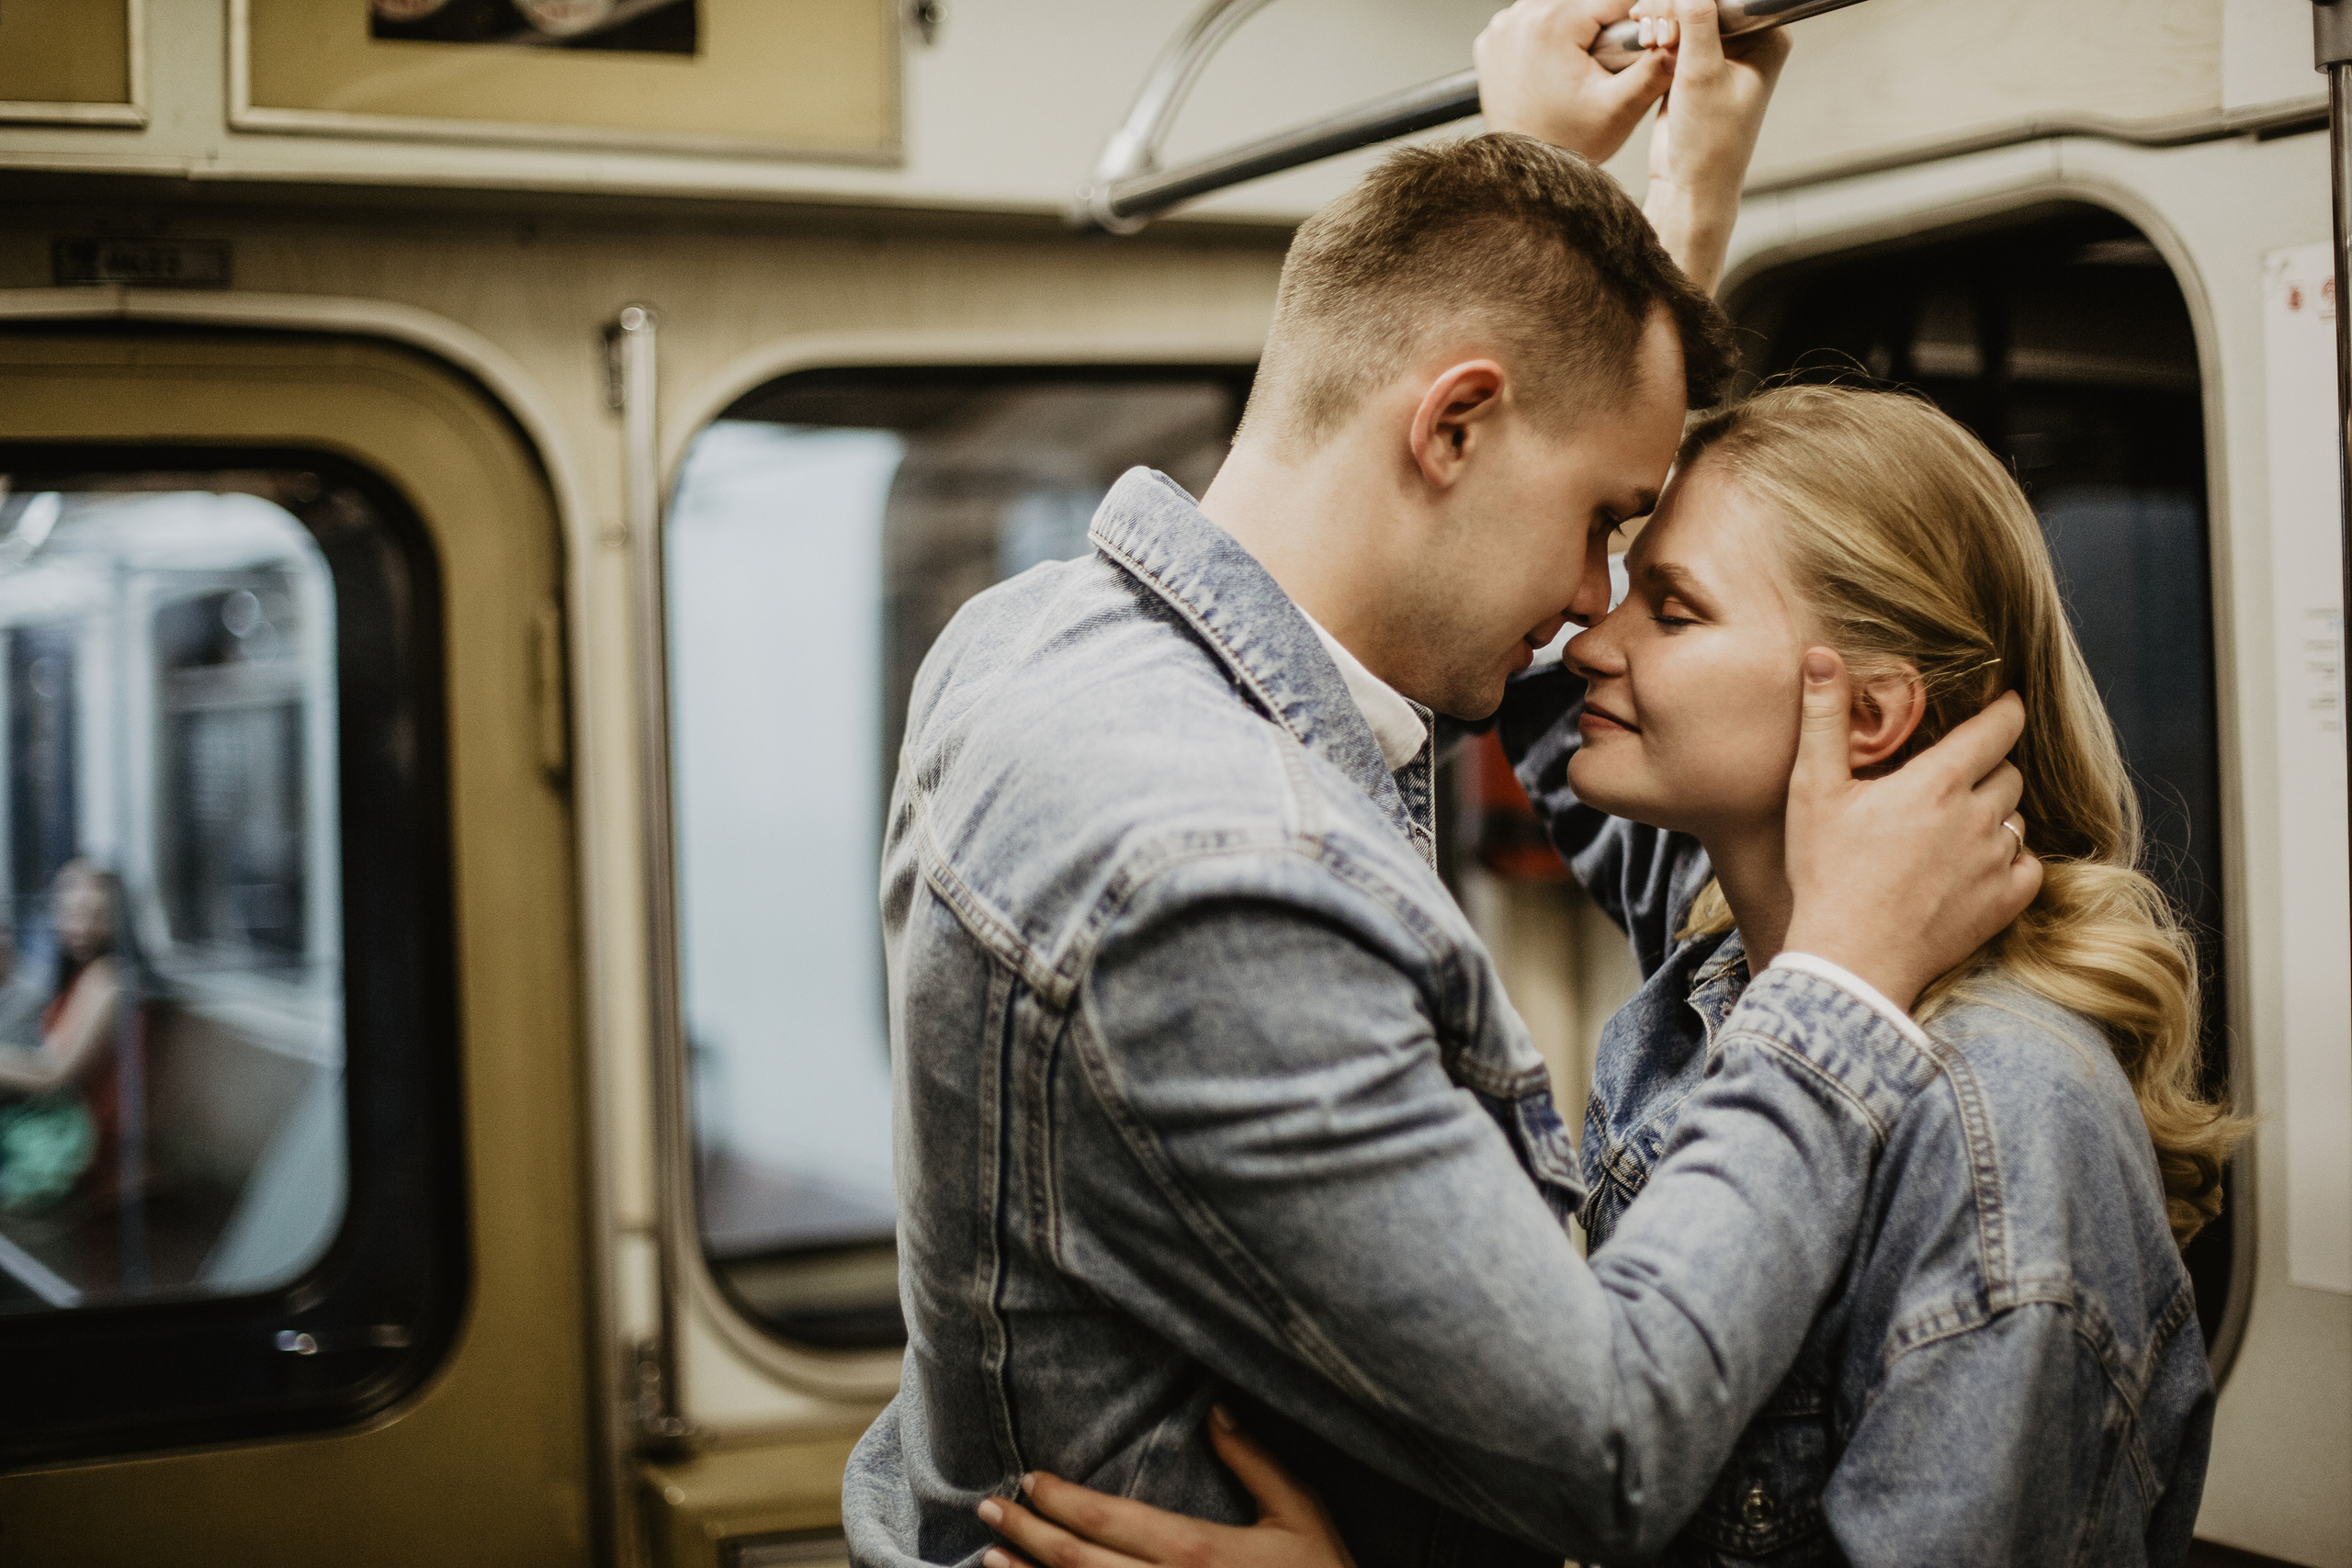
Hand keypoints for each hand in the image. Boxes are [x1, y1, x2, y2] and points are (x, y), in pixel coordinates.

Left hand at [975, 1407, 1354, 1567]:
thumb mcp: (1300, 1515)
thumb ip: (1255, 1461)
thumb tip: (1215, 1408)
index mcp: (1200, 1552)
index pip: (1109, 1521)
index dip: (1059, 1501)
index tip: (1028, 1479)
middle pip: (1079, 1565)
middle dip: (1026, 1535)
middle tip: (987, 1508)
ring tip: (989, 1562)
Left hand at [1475, 0, 1673, 163]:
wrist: (1523, 170)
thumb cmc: (1565, 143)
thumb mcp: (1620, 108)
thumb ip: (1654, 69)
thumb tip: (1679, 40)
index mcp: (1553, 23)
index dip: (1638, 17)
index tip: (1641, 40)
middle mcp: (1520, 17)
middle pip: (1584, 0)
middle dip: (1602, 24)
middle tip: (1604, 61)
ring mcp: (1501, 28)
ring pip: (1559, 5)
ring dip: (1577, 25)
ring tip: (1582, 63)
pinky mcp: (1492, 40)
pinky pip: (1531, 20)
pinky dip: (1549, 34)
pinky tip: (1557, 64)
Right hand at [1633, 0, 1790, 291]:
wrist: (1689, 185)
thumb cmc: (1709, 143)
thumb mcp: (1701, 75)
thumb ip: (1696, 22)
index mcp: (1767, 39)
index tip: (1665, 12)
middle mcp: (1749, 43)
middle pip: (1705, 2)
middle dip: (1673, 9)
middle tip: (1654, 30)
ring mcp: (1722, 55)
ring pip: (1686, 15)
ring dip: (1662, 22)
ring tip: (1650, 41)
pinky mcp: (1696, 67)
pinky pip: (1675, 35)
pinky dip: (1658, 36)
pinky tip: (1648, 46)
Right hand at [1779, 649, 2041, 1012]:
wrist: (1849, 960)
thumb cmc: (1825, 873)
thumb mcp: (1812, 790)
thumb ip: (1823, 718)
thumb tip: (1822, 655)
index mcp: (1936, 782)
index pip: (1998, 727)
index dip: (2005, 710)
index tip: (2003, 705)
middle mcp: (1977, 817)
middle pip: (2008, 773)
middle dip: (1986, 768)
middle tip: (1950, 780)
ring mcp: (1996, 862)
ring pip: (2016, 818)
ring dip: (1994, 816)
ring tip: (1953, 829)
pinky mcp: (2004, 903)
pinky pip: (2029, 866)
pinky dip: (2009, 861)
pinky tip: (1972, 868)